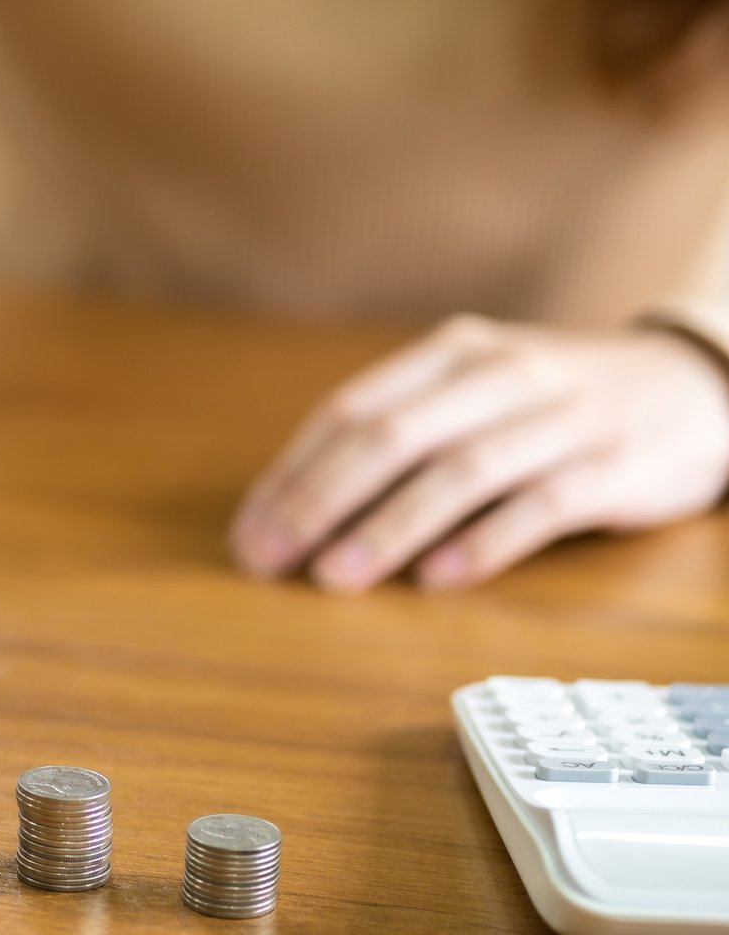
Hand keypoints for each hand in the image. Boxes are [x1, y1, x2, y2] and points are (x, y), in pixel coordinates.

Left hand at [229, 315, 728, 591]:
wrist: (698, 387)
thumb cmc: (556, 402)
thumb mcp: (477, 390)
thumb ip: (401, 429)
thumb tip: (299, 502)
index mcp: (452, 354)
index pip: (350, 410)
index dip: (293, 474)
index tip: (250, 531)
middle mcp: (502, 376)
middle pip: (391, 437)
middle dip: (320, 501)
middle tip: (271, 559)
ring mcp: (562, 418)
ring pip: (459, 472)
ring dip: (388, 529)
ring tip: (336, 578)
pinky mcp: (615, 466)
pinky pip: (539, 506)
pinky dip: (483, 543)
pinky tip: (436, 580)